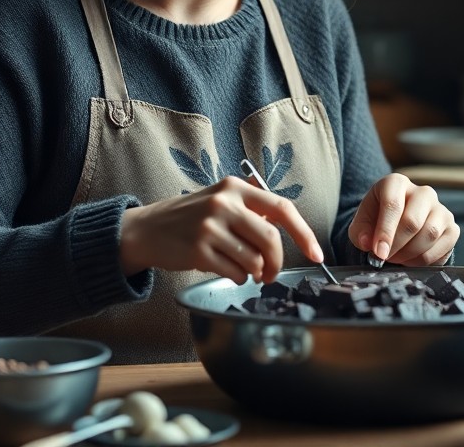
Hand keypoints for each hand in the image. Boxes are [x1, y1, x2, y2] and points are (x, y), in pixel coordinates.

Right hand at [119, 176, 324, 284]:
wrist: (147, 229)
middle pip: (271, 239)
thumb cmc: (190, 218)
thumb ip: (252, 212)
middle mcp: (224, 203)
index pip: (282, 209)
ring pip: (254, 259)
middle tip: (272, 274)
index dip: (304, 234)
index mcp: (235, 187)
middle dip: (277, 263)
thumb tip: (287, 233)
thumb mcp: (221, 201)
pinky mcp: (198, 250)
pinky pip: (236, 272)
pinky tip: (228, 270)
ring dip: (255, 272)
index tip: (316, 254)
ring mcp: (210, 227)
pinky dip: (238, 277)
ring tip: (245, 270)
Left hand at [348, 174, 457, 266]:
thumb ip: (360, 233)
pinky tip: (410, 260)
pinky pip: (440, 248)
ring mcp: (441, 209)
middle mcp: (423, 192)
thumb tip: (368, 244)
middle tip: (385, 258)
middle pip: (413, 221)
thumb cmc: (377, 220)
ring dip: (409, 254)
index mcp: (396, 183)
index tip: (379, 253)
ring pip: (429, 235)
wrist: (398, 224)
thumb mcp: (362, 223)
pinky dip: (423, 261)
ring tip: (396, 258)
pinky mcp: (452, 228)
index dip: (385, 231)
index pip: (393, 204)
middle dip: (396, 246)